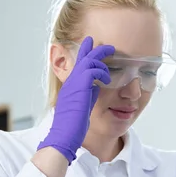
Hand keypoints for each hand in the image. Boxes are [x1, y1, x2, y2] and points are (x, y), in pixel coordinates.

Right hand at [38, 37, 114, 162]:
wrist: (64, 134)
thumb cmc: (73, 125)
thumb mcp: (82, 106)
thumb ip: (88, 94)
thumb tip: (97, 87)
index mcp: (70, 86)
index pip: (77, 64)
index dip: (84, 52)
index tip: (91, 42)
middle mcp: (70, 81)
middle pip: (83, 58)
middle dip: (95, 49)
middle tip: (107, 45)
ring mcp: (74, 83)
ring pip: (89, 62)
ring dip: (101, 61)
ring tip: (110, 63)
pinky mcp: (80, 87)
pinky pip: (92, 71)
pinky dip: (102, 72)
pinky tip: (108, 79)